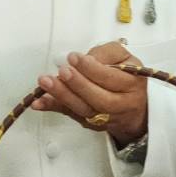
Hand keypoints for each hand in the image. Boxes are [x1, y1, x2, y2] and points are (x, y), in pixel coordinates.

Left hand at [32, 42, 147, 147]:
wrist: (136, 110)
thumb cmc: (127, 79)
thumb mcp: (126, 59)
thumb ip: (107, 53)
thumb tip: (85, 58)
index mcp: (132, 85)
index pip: (110, 77)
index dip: (91, 68)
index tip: (74, 57)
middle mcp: (120, 104)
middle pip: (98, 98)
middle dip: (77, 84)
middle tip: (63, 70)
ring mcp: (104, 117)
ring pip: (83, 109)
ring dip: (62, 96)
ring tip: (46, 82)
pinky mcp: (90, 123)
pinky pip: (70, 115)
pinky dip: (54, 107)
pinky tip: (39, 101)